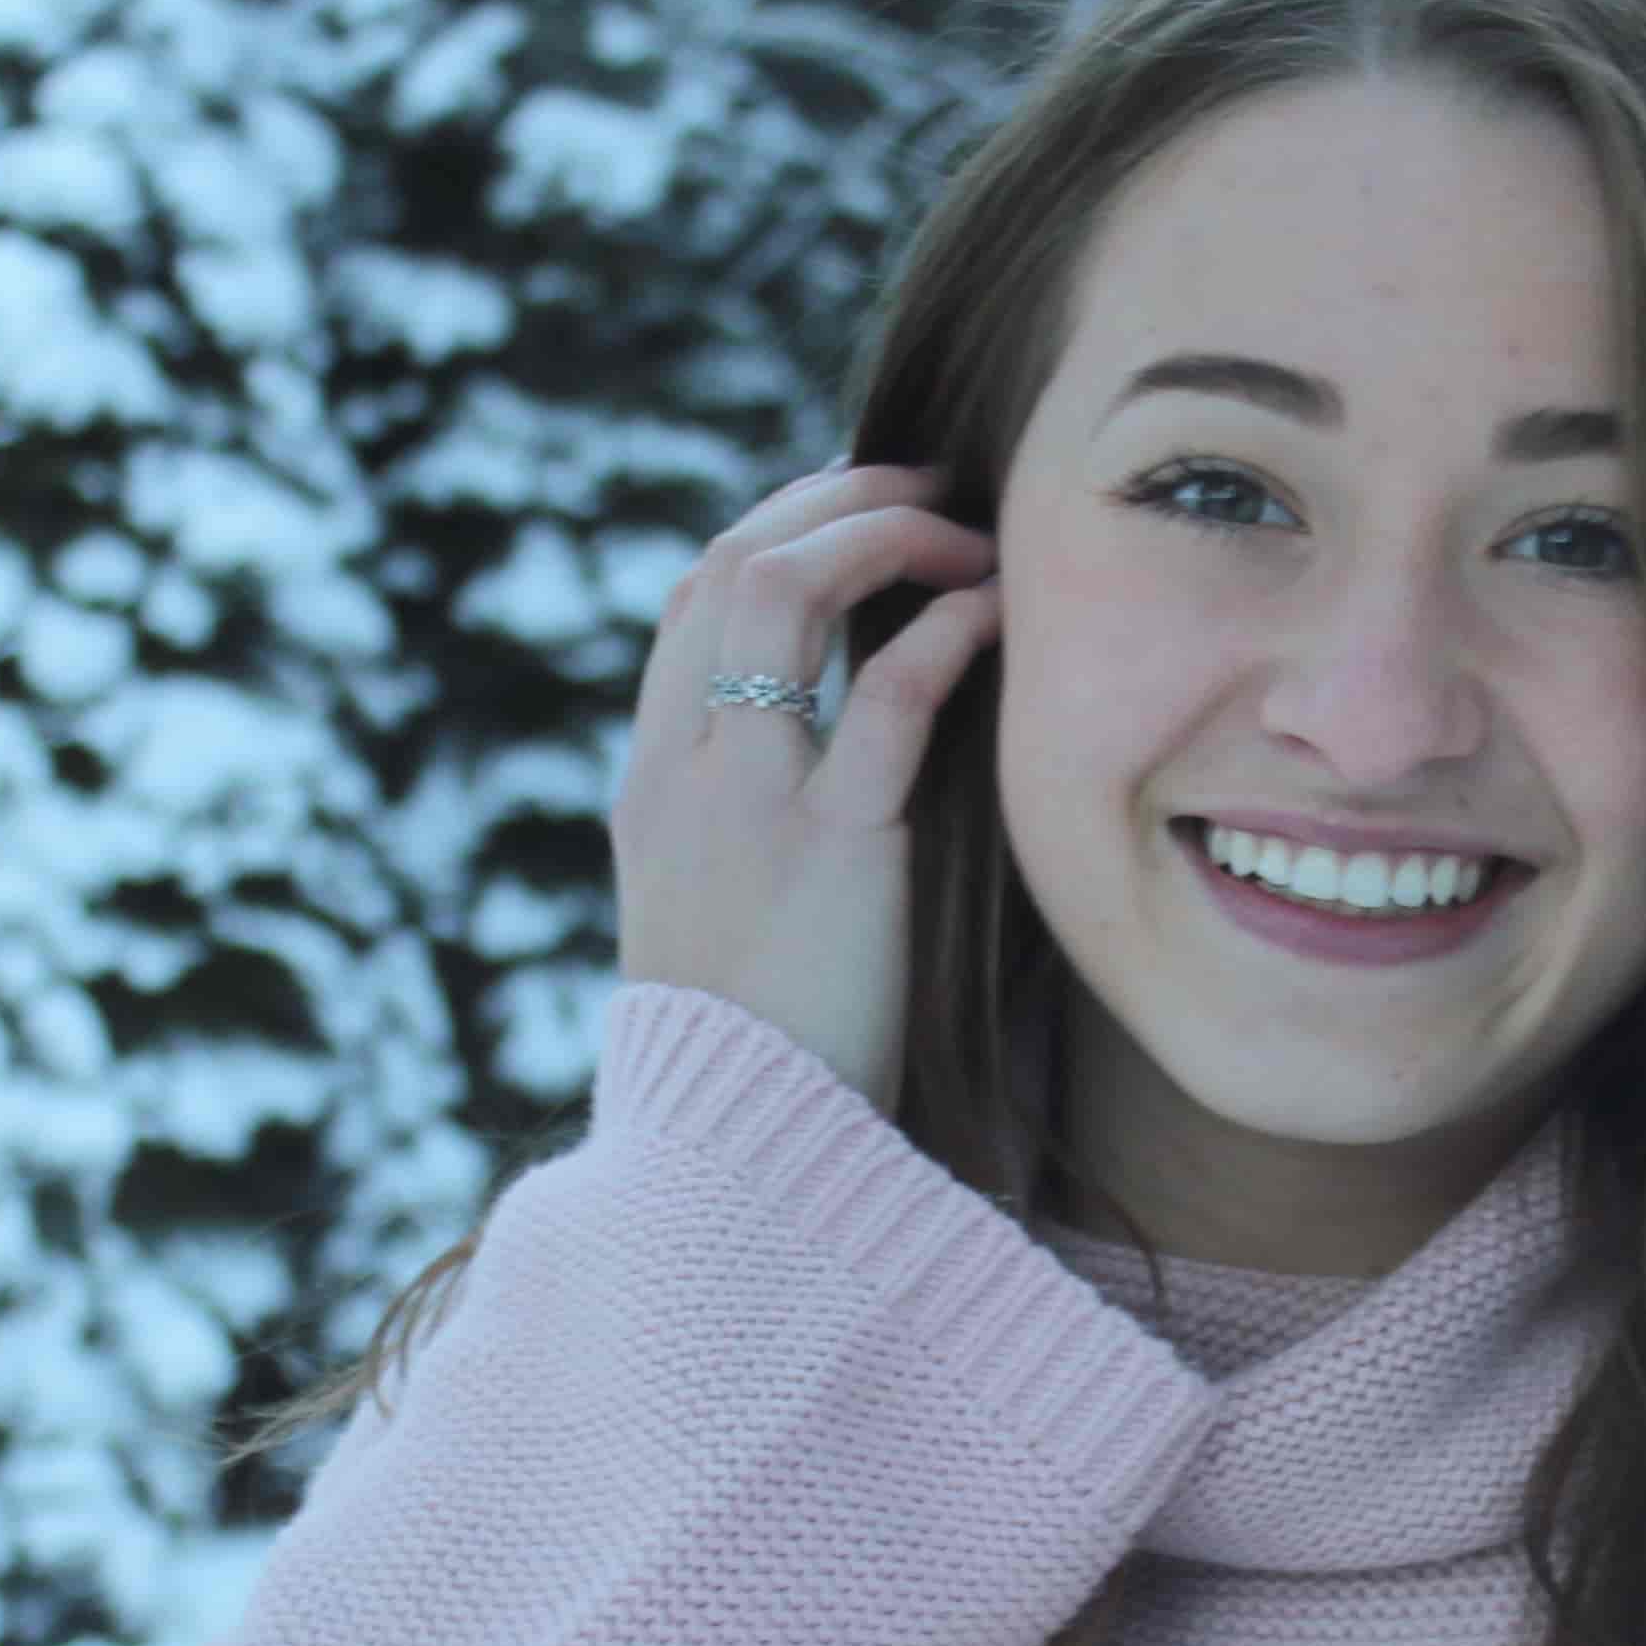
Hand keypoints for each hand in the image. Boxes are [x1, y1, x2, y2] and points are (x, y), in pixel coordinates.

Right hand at [609, 456, 1002, 1119]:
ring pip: (779, 590)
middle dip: (831, 500)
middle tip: (929, 487)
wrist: (737, 1159)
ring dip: (880, 537)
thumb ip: (763, 827)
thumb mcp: (730, 920)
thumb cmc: (761, 1055)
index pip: (689, 601)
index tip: (862, 516)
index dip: (777, 530)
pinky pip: (883, 694)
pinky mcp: (832, 848)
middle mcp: (681, 773)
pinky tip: (994, 615)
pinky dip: (942, 629)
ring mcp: (745, 802)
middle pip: (727, 564)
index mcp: (652, 785)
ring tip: (967, 537)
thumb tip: (852, 757)